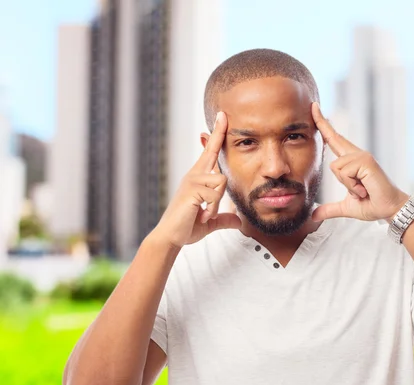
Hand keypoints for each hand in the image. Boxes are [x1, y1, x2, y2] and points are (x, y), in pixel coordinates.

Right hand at [151, 112, 240, 247]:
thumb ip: (224, 218)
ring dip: (217, 202)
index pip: (209, 153)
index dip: (216, 136)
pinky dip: (212, 208)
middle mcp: (194, 175)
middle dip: (218, 132)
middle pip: (211, 150)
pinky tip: (201, 214)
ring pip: (222, 181)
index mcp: (198, 178)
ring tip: (204, 212)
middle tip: (223, 113)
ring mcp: (192, 180)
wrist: (170, 238)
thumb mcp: (210, 222)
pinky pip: (215, 194)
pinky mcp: (192, 189)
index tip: (221, 118)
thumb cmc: (186, 228)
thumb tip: (238, 221)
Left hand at [311, 103, 408, 222]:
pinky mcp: (366, 161)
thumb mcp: (346, 207)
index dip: (323, 125)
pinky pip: (344, 173)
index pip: (333, 140)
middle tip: (312, 103)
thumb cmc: (372, 205)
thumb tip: (314, 216)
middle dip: (321, 122)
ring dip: (346, 186)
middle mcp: (356, 154)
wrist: (389, 210)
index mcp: (351, 161)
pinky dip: (351, 186)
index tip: (314, 108)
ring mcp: (361, 156)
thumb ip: (330, 209)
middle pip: (333, 138)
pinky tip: (363, 189)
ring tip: (360, 190)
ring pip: (335, 168)